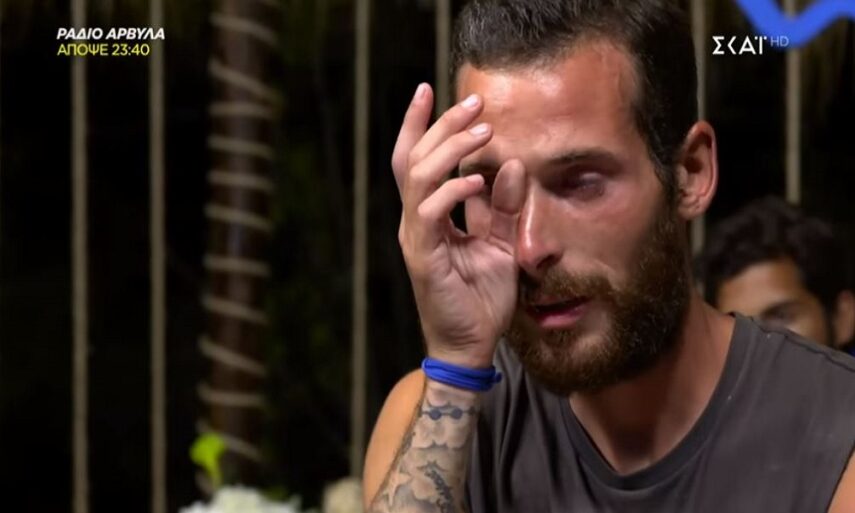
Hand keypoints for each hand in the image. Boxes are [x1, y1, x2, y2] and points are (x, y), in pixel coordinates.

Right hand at [392, 83, 525, 368]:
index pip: (415, 161)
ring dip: (450, 150)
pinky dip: (453, 192)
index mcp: (429, 216)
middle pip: (414, 160)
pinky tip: (478, 180)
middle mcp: (416, 221)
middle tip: (474, 103)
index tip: (431, 90)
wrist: (470, 344)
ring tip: (482, 131)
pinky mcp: (425, 257)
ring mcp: (417, 238)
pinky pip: (432, 213)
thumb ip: (502, 207)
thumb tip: (513, 164)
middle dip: (441, 126)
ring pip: (418, 178)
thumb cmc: (481, 297)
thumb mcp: (499, 244)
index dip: (420, 125)